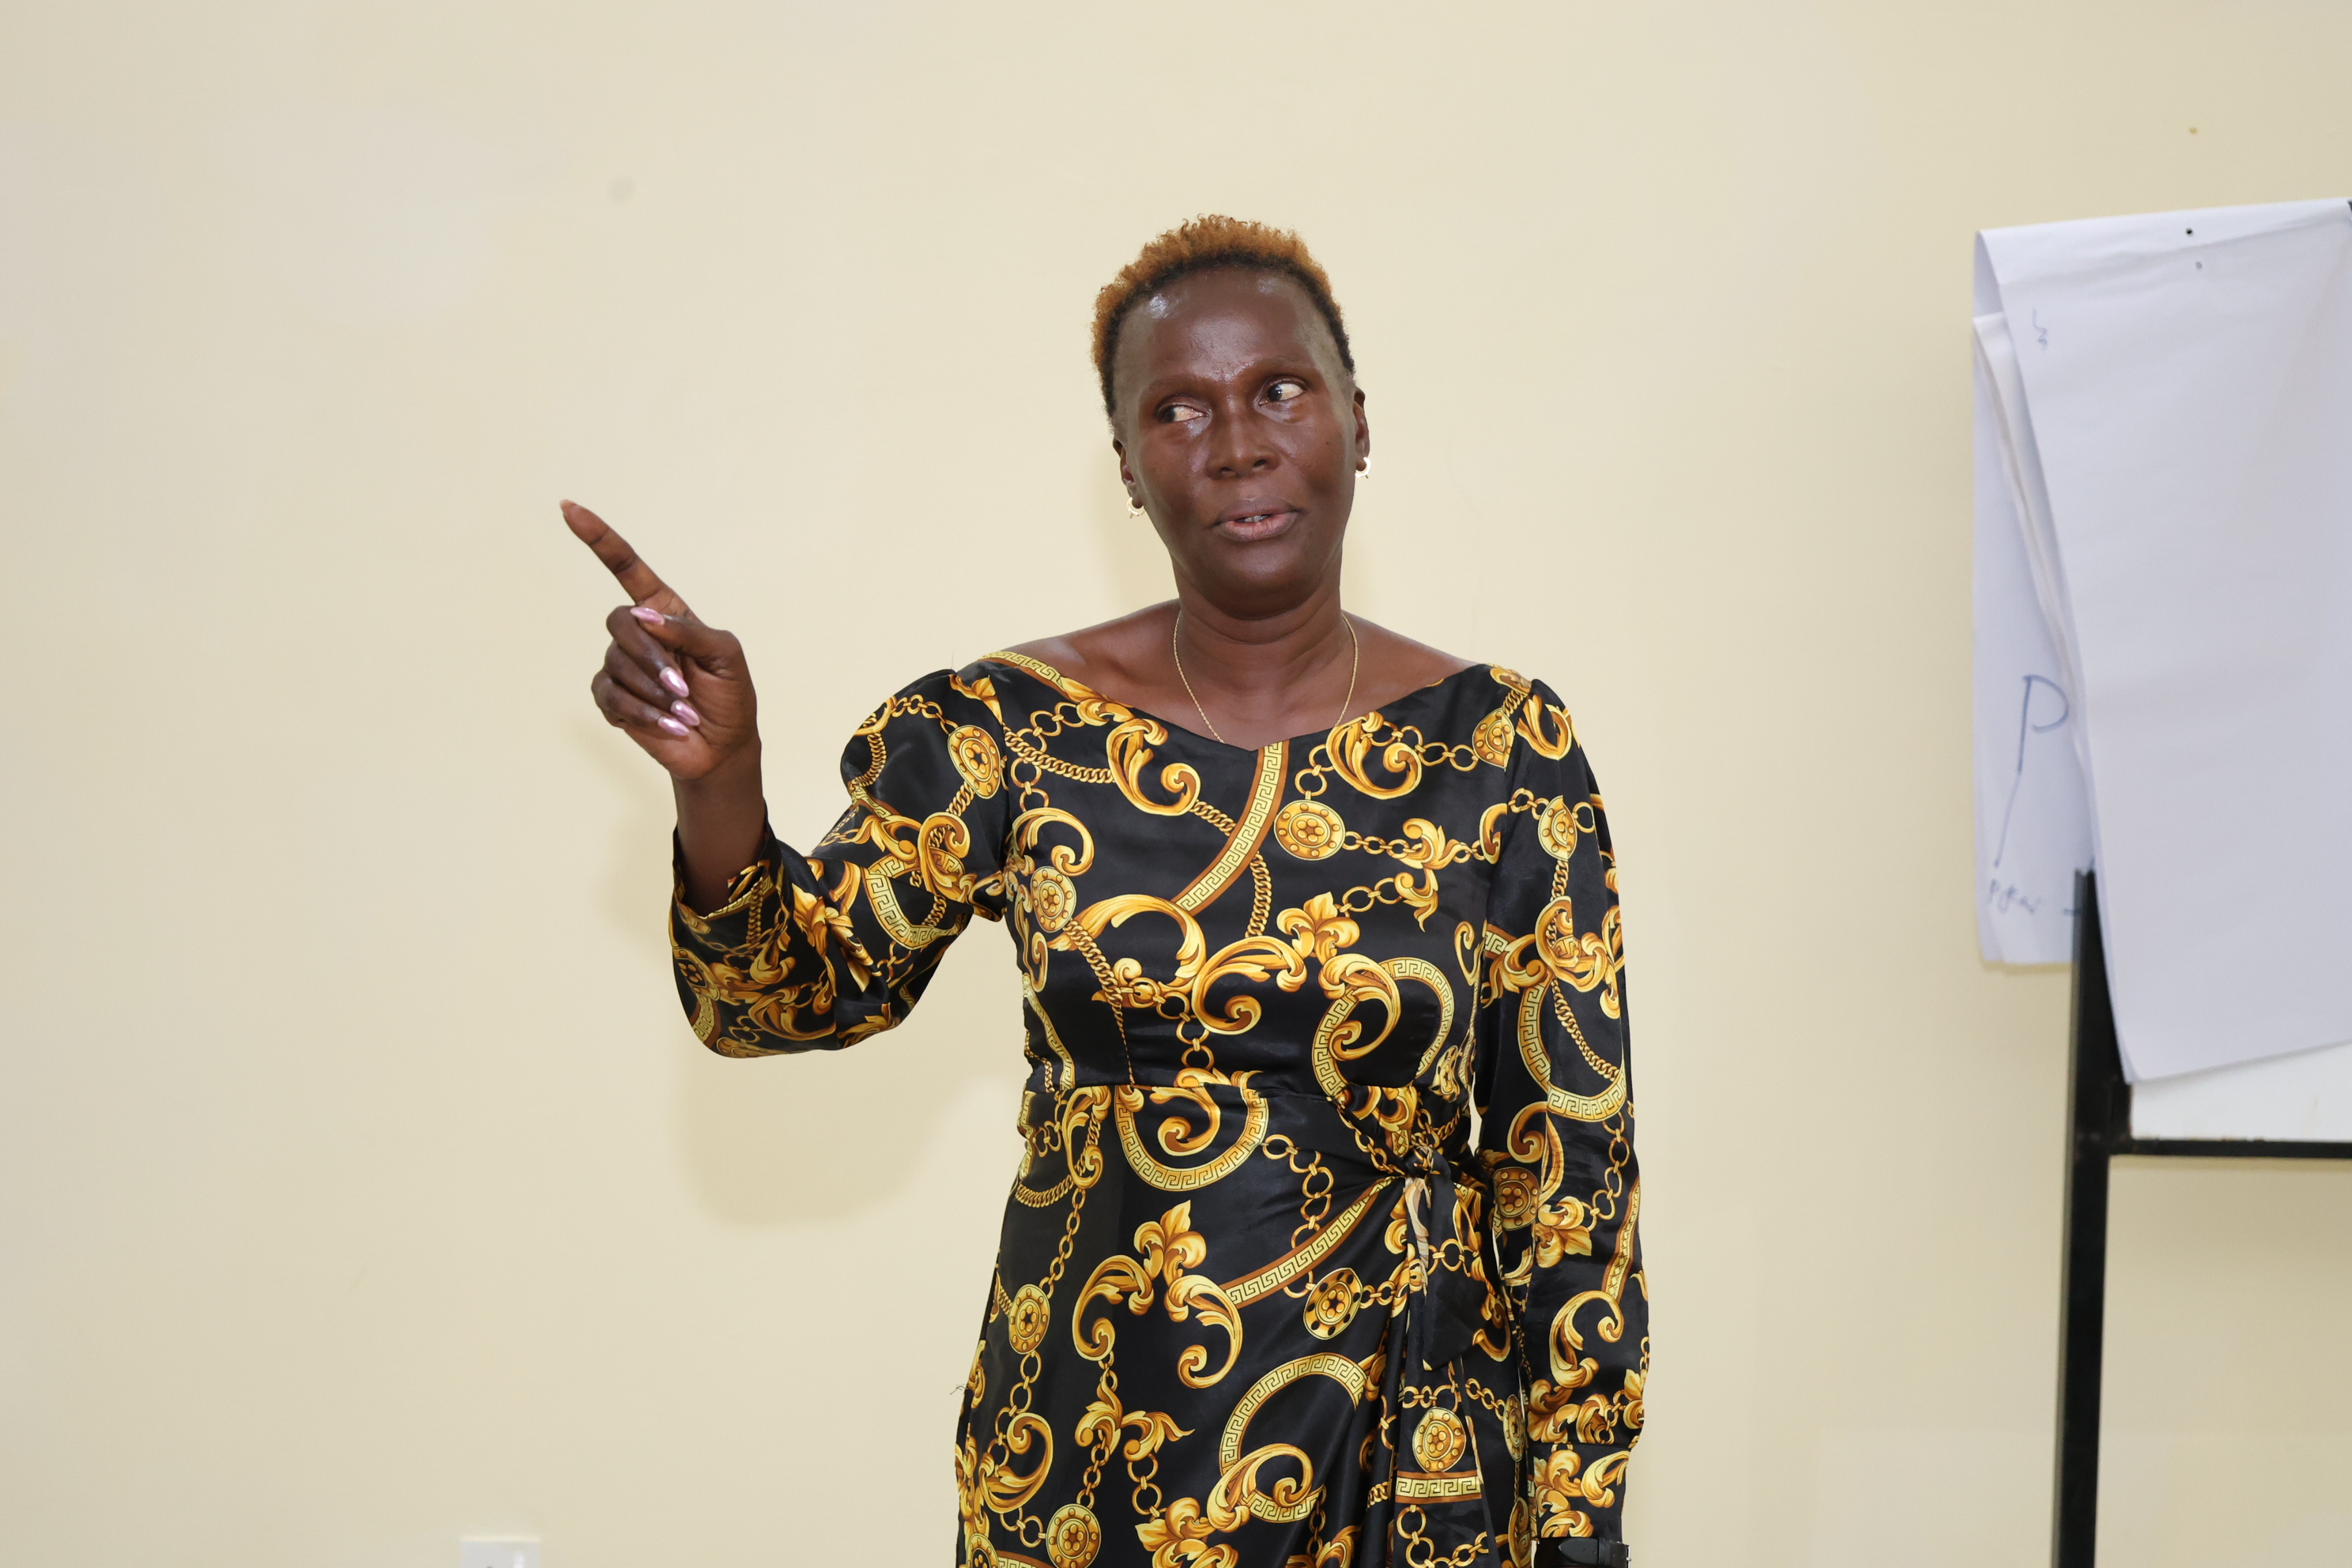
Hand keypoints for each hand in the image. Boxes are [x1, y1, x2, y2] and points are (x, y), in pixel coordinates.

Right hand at [565, 500, 757, 781]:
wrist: (722, 747)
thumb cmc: (729, 696)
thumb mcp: (725, 655)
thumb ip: (689, 631)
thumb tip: (642, 615)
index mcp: (665, 611)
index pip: (626, 568)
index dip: (599, 538)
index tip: (568, 508)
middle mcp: (639, 633)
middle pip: (619, 622)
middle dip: (651, 658)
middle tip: (682, 689)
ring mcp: (621, 665)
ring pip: (616, 664)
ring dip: (654, 694)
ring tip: (682, 712)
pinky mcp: (611, 698)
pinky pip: (610, 697)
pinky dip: (642, 714)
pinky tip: (666, 725)